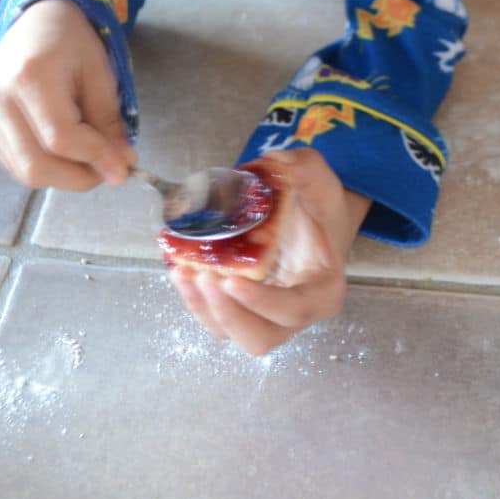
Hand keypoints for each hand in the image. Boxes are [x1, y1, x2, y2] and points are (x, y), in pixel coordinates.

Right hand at [0, 0, 134, 189]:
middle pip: (37, 166)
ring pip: (27, 173)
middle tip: (107, 168)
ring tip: (88, 155)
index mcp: (30, 77)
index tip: (124, 167)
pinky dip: (49, 169)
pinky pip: (17, 167)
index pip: (61, 138)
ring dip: (66, 176)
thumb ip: (109, 123)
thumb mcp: (100, 74)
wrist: (34, 24)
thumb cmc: (71, 43)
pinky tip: (66, 150)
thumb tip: (120, 167)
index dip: (95, 158)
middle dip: (80, 177)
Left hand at [169, 148, 371, 355]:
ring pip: (230, 331)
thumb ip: (307, 170)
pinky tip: (178, 268)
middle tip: (203, 278)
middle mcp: (293, 314)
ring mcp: (263, 315)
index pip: (293, 310)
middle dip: (226, 314)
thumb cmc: (318, 208)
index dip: (261, 303)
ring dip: (202, 308)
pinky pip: (213, 315)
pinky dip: (193, 298)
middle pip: (259, 337)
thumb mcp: (321, 183)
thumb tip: (277, 161)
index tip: (232, 280)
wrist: (309, 217)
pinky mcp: (238, 307)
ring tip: (182, 272)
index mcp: (321, 292)